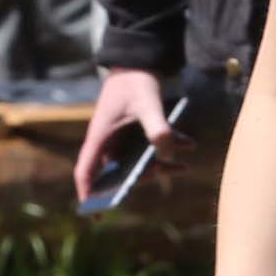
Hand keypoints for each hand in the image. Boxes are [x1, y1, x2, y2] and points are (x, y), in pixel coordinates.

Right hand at [73, 67, 189, 202]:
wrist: (139, 62)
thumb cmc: (135, 82)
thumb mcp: (148, 104)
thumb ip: (158, 129)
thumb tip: (168, 154)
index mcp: (100, 138)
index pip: (86, 171)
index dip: (88, 193)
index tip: (94, 213)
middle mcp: (109, 143)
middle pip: (118, 173)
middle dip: (139, 179)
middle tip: (160, 175)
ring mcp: (123, 141)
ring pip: (140, 163)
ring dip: (162, 166)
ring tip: (184, 166)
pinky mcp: (138, 136)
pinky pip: (153, 151)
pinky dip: (171, 151)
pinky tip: (190, 146)